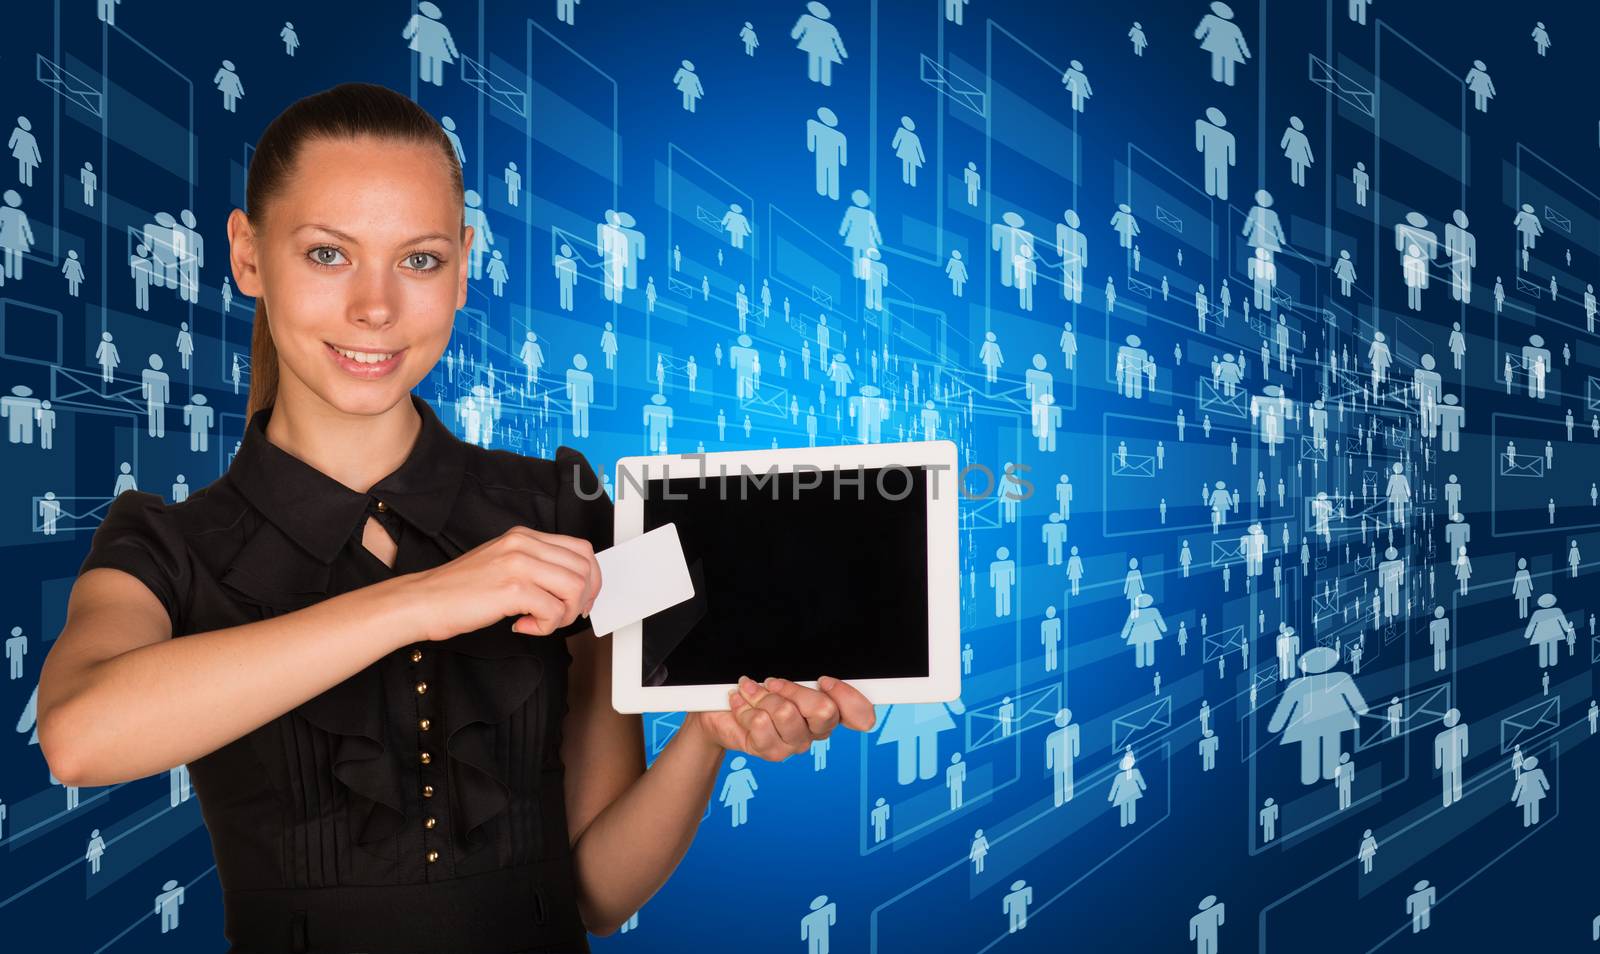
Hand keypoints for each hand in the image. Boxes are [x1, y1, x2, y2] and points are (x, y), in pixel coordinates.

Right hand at [401, 526, 601, 641]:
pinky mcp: (512, 588)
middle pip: (584, 568)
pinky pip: (553, 610)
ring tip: (542, 622)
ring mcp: (518, 564)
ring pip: (575, 588)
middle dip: (583, 599)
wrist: (423, 601)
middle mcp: (523, 544)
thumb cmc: (458, 590)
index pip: (581, 549)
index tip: (582, 599)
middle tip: (564, 615)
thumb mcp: (502, 564)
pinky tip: (523, 626)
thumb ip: (535, 567)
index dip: (591, 578)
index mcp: (524, 536)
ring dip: (566, 614)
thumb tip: (571, 586)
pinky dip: (546, 627)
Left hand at [686, 675, 876, 759]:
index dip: (846, 696)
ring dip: (762, 696)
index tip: (824, 681)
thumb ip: (803, 678)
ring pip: (787, 713)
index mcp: (828, 710)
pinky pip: (762, 724)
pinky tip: (740, 704)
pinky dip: (745, 708)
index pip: (860, 714)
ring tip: (749, 692)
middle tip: (771, 683)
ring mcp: (795, 744)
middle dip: (793, 689)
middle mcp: (816, 730)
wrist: (720, 712)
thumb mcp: (782, 678)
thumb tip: (816, 677)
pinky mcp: (772, 752)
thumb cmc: (756, 690)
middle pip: (824, 711)